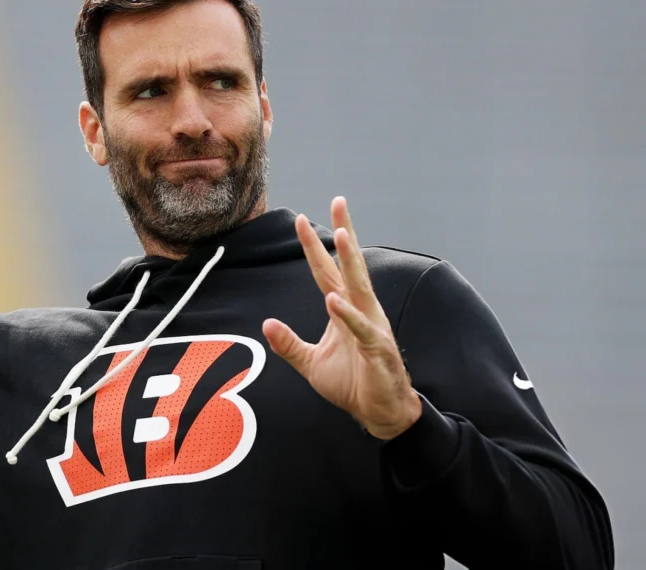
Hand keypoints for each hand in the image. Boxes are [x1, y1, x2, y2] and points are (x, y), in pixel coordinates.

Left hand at [262, 197, 421, 439]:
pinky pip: (361, 329)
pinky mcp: (378, 349)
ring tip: (341, 234)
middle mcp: (361, 310)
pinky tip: (335, 301)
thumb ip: (288, 345)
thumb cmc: (353, 384)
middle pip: (349, 265)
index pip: (326, 271)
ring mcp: (371, 327)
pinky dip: (348, 315)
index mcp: (344, 309)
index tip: (300, 219)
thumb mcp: (310, 363)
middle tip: (337, 202)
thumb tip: (266, 324)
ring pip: (360, 287)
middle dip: (342, 233)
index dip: (313, 246)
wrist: (380, 412)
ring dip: (351, 260)